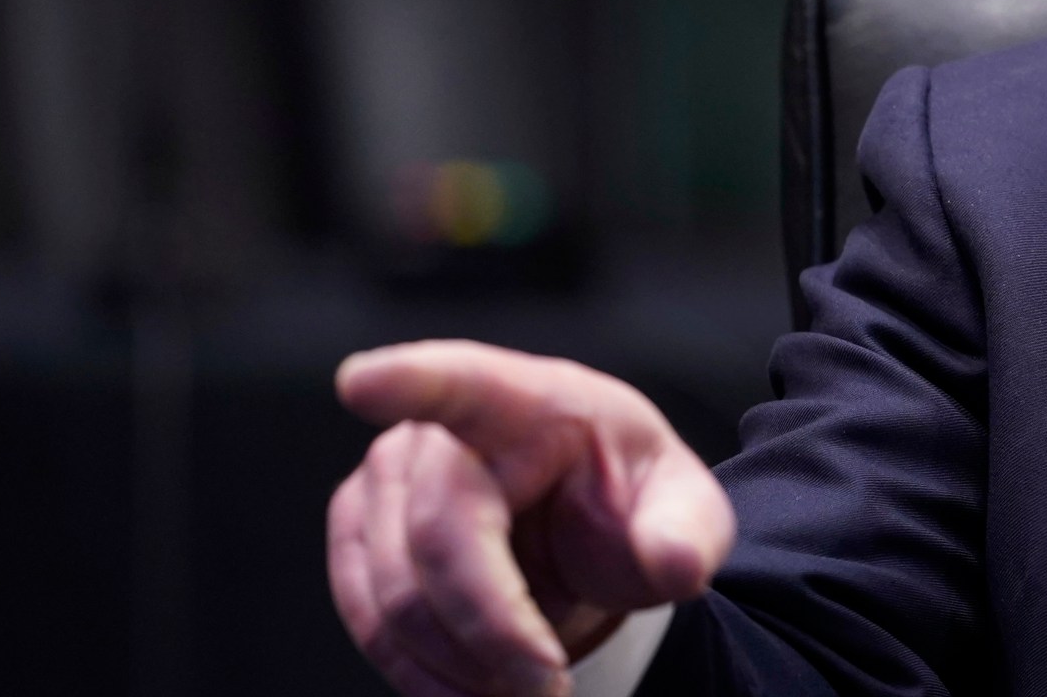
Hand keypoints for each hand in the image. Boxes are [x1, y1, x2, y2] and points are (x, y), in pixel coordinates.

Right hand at [327, 340, 735, 696]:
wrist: (580, 529)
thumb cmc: (625, 504)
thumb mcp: (682, 512)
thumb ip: (687, 535)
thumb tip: (674, 562)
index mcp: (532, 403)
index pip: (464, 384)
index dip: (411, 381)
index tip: (363, 382)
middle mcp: (441, 431)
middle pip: (439, 542)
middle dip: (493, 631)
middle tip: (550, 686)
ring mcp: (387, 477)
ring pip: (395, 597)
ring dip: (460, 665)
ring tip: (525, 687)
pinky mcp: (359, 529)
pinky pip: (370, 621)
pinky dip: (422, 672)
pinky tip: (474, 686)